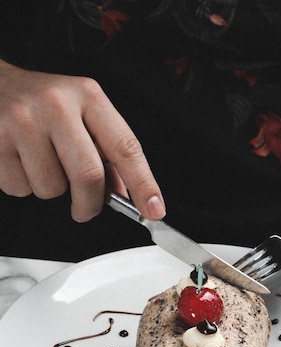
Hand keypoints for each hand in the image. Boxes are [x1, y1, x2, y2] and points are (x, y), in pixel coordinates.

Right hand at [0, 60, 164, 220]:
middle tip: (85, 209)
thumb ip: (105, 154)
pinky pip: (20, 188)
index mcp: (88, 97)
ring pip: (52, 188)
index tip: (154, 209)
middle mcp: (57, 105)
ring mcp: (24, 121)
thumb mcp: (81, 115)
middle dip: (90, 204)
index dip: (144, 184)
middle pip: (89, 175)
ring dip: (51, 190)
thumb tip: (122, 194)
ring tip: (40, 164)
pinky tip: (20, 161)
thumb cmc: (41, 104)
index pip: (125, 147)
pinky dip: (23, 186)